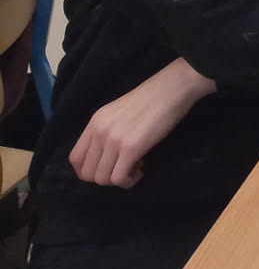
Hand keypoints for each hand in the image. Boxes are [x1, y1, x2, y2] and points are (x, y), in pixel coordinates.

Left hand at [68, 58, 214, 187]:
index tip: (106, 168)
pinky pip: (119, 178)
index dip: (88, 170)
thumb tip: (107, 155)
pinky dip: (129, 180)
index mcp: (95, 122)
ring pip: (102, 178)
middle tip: (124, 169)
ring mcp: (114, 140)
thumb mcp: (119, 112)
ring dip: (118, 180)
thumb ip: (108, 130)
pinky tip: (141, 170)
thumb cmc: (152, 97)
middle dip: (105, 177)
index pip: (75, 158)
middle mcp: (99, 132)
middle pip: (87, 173)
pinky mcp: (131, 148)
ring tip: (135, 168)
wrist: (173, 87)